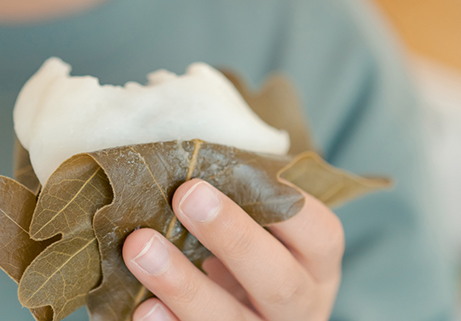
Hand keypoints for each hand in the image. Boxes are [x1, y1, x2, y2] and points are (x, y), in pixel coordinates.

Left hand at [122, 179, 343, 320]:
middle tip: (185, 196)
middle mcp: (302, 306)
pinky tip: (143, 305)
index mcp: (317, 264)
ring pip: (231, 320)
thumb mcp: (262, 226)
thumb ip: (244, 197)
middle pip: (279, 282)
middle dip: (231, 238)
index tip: (239, 169)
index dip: (285, 206)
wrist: (247, 306)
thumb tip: (191, 155)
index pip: (320, 235)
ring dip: (183, 284)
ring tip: (140, 248)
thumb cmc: (248, 246)